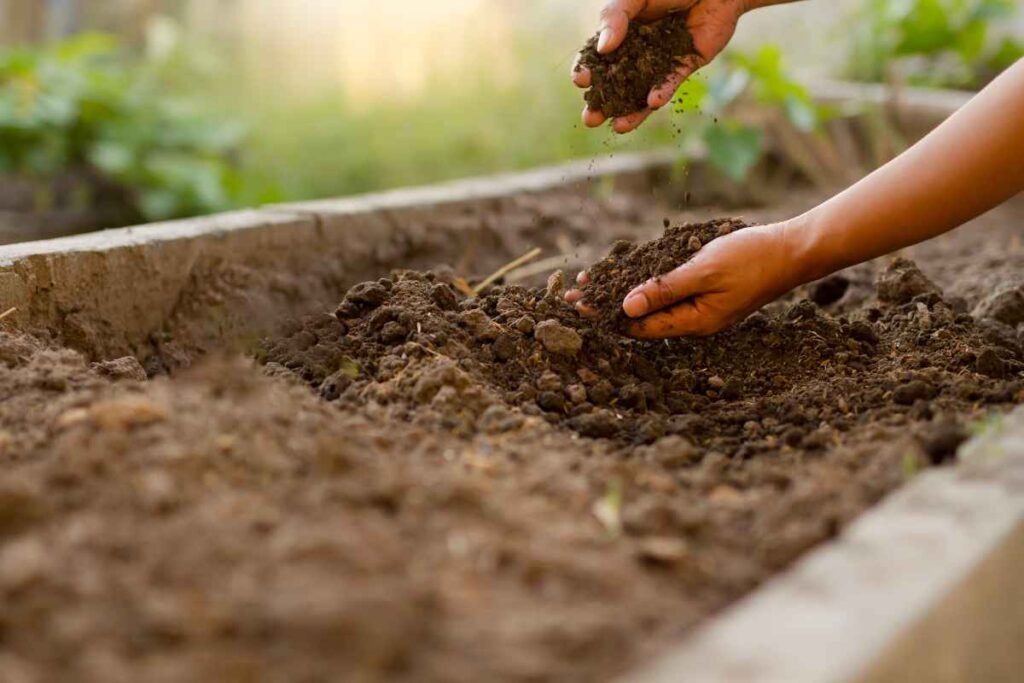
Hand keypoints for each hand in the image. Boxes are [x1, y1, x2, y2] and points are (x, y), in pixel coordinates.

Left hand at [566, 222, 805, 337]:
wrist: (792, 250)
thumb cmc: (750, 258)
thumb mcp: (703, 270)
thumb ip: (664, 289)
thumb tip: (625, 307)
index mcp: (693, 322)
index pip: (638, 326)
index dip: (605, 315)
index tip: (576, 306)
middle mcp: (694, 321)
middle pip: (641, 319)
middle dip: (606, 307)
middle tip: (571, 299)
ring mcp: (701, 308)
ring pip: (653, 305)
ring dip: (622, 294)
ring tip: (590, 285)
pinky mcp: (706, 293)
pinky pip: (669, 293)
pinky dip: (645, 284)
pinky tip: (628, 275)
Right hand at [573, 0, 746, 133]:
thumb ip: (616, 17)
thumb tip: (603, 48)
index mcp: (621, 33)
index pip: (599, 56)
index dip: (588, 69)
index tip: (580, 80)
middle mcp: (638, 50)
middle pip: (616, 82)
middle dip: (603, 103)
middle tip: (589, 119)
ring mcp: (660, 60)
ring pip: (641, 90)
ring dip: (630, 111)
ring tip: (618, 128)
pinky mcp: (684, 65)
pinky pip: (670, 82)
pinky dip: (661, 92)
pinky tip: (651, 102)